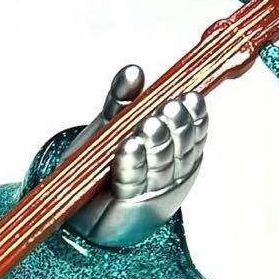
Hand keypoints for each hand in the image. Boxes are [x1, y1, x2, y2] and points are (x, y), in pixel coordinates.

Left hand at [67, 65, 207, 246]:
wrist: (84, 208)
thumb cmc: (103, 162)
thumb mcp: (113, 126)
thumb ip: (123, 100)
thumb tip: (134, 70)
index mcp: (177, 148)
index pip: (193, 129)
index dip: (193, 114)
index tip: (188, 96)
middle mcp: (171, 170)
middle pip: (178, 146)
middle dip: (174, 126)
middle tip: (169, 107)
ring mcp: (153, 188)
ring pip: (159, 162)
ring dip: (156, 143)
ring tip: (150, 124)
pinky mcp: (130, 203)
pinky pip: (132, 179)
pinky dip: (131, 161)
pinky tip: (130, 146)